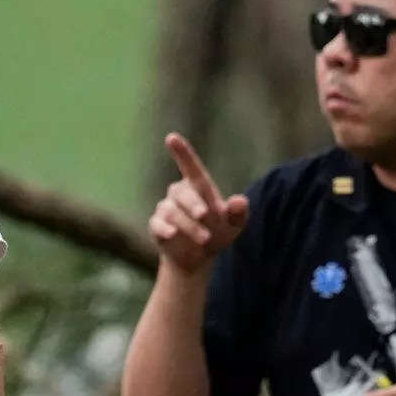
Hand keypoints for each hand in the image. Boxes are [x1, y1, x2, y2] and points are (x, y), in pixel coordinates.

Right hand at [148, 133, 249, 273]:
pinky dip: (164, 228)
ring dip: (189, 225)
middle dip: (193, 204)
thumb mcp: (235, 225)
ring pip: (172, 211)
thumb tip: (240, 201)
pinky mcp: (156, 225)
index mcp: (198, 186)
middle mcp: (179, 193)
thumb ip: (238, 213)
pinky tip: (172, 235)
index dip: (181, 152)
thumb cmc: (218, 233)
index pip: (190, 166)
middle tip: (205, 216)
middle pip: (182, 192)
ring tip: (204, 239)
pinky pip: (157, 223)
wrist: (198, 258)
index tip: (171, 137)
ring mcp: (166, 208)